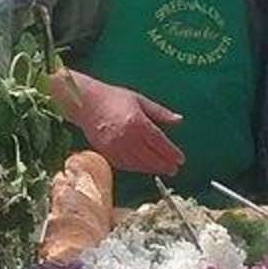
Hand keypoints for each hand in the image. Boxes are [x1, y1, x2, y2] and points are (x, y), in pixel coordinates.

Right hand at [52, 70, 183, 176]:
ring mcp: (115, 146)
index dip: (171, 153)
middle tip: (174, 169)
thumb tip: (179, 120)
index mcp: (138, 122)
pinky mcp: (106, 152)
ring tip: (162, 169)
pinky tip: (143, 167)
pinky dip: (136, 168)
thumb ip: (161, 112)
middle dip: (164, 165)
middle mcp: (127, 136)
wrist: (87, 102)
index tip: (180, 159)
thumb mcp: (140, 100)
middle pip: (150, 156)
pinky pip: (124, 164)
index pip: (159, 142)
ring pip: (138, 163)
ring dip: (151, 168)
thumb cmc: (114, 98)